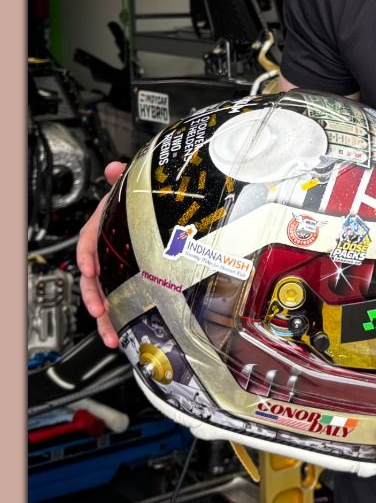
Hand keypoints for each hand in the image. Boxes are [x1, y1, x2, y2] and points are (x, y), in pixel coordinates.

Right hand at [76, 161, 127, 347]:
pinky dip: (123, 318)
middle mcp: (108, 250)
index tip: (89, 269)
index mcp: (105, 228)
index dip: (87, 255)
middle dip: (94, 297)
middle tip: (99, 311)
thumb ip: (126, 179)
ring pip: (106, 295)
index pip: (89, 241)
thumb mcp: (136, 188)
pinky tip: (125, 333)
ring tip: (110, 334)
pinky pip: (123, 301)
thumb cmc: (143, 200)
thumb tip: (116, 168)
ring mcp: (118, 267)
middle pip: (95, 277)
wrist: (162, 207)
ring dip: (106, 317)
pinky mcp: (132, 280)